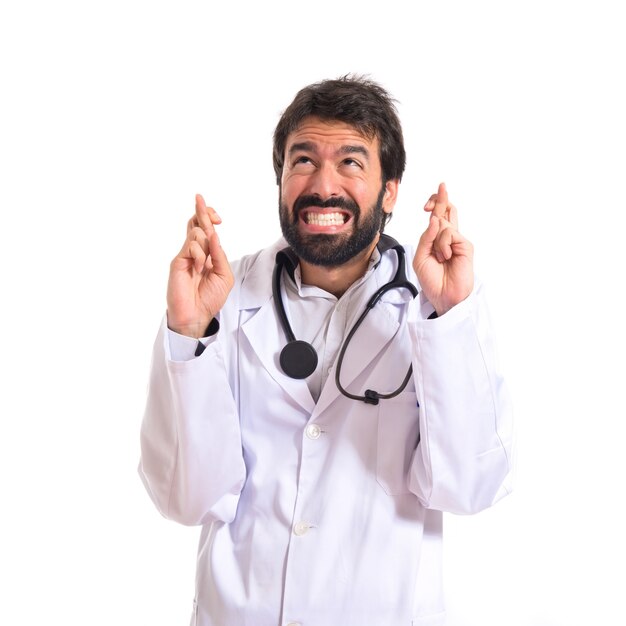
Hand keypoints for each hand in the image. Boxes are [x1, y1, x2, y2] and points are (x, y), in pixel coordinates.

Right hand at [166, 194, 233, 336]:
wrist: (196, 314)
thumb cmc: (210, 297)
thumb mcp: (224, 275)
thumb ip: (220, 255)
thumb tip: (214, 235)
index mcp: (207, 254)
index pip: (206, 230)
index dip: (209, 218)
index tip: (218, 218)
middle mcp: (195, 251)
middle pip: (196, 223)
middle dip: (201, 210)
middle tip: (199, 197)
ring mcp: (185, 255)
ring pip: (196, 233)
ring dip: (206, 244)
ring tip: (204, 265)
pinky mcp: (178, 261)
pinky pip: (192, 246)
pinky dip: (200, 254)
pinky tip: (199, 268)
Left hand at [413, 183, 473, 315]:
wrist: (443, 295)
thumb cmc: (432, 279)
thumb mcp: (421, 256)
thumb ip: (426, 237)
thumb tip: (435, 219)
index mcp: (437, 240)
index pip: (438, 217)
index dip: (435, 204)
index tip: (428, 202)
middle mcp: (449, 238)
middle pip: (447, 211)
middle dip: (441, 198)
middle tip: (442, 186)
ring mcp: (458, 240)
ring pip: (443, 224)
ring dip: (436, 241)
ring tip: (440, 257)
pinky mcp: (465, 245)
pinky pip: (449, 233)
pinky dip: (443, 245)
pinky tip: (446, 257)